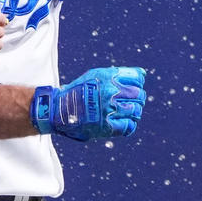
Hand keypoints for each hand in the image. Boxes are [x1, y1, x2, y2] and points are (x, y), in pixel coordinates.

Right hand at [30, 66, 146, 140]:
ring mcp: (109, 109)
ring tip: (127, 113)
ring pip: (136, 110)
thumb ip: (118, 74)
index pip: (137, 77)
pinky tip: (123, 124)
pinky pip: (129, 126)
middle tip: (130, 102)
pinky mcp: (107, 126)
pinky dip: (129, 126)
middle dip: (137, 98)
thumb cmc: (78, 91)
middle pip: (139, 94)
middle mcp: (110, 91)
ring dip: (134, 112)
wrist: (58, 109)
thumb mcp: (96, 75)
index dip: (138, 83)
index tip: (133, 87)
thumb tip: (143, 74)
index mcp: (108, 76)